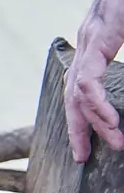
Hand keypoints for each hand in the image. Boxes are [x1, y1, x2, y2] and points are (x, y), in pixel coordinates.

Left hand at [65, 29, 123, 162]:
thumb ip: (122, 74)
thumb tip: (119, 105)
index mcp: (96, 43)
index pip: (80, 86)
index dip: (81, 116)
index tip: (84, 144)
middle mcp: (88, 41)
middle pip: (72, 94)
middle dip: (77, 128)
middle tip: (83, 157)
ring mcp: (91, 37)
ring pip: (79, 90)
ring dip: (94, 120)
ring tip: (115, 142)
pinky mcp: (98, 35)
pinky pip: (88, 77)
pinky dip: (96, 102)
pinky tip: (110, 120)